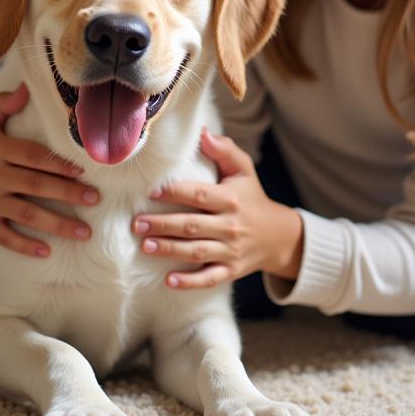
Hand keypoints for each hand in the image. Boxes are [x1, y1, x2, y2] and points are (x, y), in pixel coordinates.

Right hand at [0, 84, 98, 255]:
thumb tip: (27, 87)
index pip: (32, 156)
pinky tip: (48, 251)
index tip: (84, 171)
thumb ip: (5, 104)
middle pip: (35, 186)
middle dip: (68, 194)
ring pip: (26, 214)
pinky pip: (6, 237)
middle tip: (95, 199)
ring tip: (85, 232)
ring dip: (58, 225)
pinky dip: (26, 246)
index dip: (58, 164)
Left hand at [131, 129, 302, 289]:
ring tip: (145, 246)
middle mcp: (230, 225)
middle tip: (136, 223)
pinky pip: (209, 278)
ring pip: (197, 252)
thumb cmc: (252, 197)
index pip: (199, 195)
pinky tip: (168, 281)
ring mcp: (231, 250)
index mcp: (230, 199)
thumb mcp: (244, 170)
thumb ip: (225, 150)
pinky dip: (189, 282)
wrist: (278, 236)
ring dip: (170, 250)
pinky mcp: (231, 271)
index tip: (151, 192)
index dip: (175, 193)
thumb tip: (203, 132)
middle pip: (193, 226)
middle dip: (163, 225)